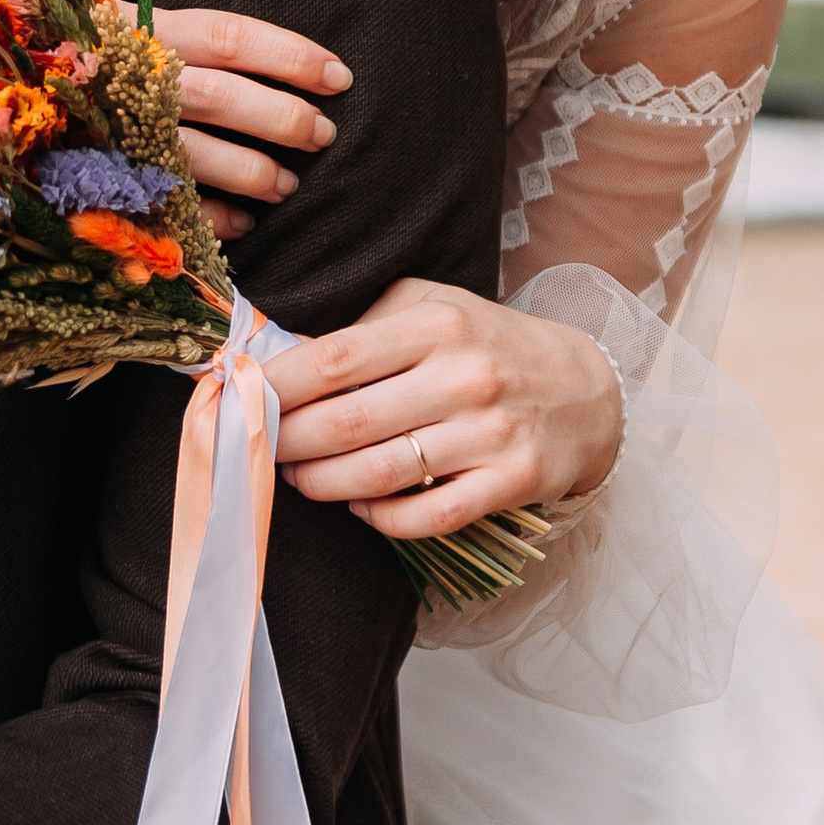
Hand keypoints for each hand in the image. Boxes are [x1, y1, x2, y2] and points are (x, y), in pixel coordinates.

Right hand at [95, 0, 350, 240]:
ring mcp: (109, 131)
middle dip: (282, 119)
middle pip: (220, 99)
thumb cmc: (38, 13)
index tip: (338, 74)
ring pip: (195, 156)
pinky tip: (241, 222)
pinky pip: (155, 202)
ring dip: (252, 174)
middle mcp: (125, 78)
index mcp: (134, 25)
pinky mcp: (93, 173)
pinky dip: (203, 217)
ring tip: (293, 185)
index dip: (288, 55)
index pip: (228, 36)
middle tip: (327, 134)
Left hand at [269, 280, 624, 541]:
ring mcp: (490, 433)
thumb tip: (281, 354)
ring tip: (299, 477)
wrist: (583, 389)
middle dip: (287, 442)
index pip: (335, 358)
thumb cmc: (486, 344)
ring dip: (323, 484)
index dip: (277, 384)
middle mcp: (465, 376)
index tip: (240, 397)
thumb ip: (365, 325)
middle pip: (348, 422)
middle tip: (260, 448)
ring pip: (380, 474)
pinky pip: (428, 515)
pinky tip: (360, 506)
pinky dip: (382, 518)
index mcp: (437, 324)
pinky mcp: (510, 482)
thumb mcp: (432, 306)